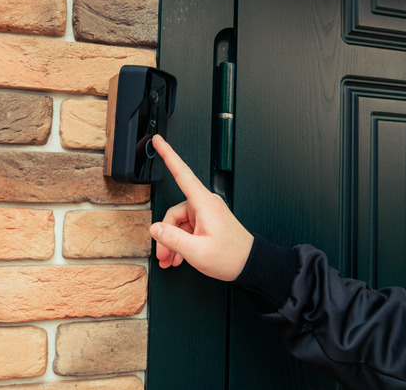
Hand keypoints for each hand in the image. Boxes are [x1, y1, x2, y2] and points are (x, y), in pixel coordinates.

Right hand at [150, 135, 253, 281]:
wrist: (250, 264)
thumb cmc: (231, 256)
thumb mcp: (197, 251)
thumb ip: (173, 238)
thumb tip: (155, 228)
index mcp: (204, 203)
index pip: (182, 172)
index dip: (168, 154)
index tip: (159, 140)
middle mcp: (204, 204)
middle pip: (173, 212)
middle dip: (166, 235)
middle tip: (164, 254)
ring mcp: (206, 213)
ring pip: (178, 223)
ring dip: (172, 242)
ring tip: (171, 260)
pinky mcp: (207, 221)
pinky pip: (186, 228)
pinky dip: (181, 243)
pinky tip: (179, 257)